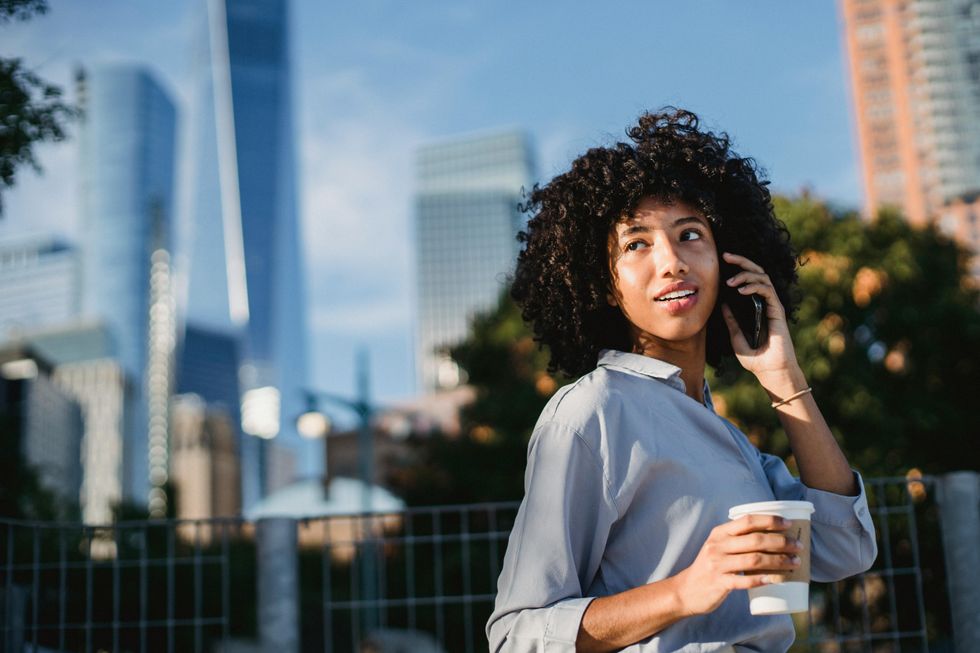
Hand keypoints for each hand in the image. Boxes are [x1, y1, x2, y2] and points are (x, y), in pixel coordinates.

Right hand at [673, 514, 801, 616]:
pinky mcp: (719, 583)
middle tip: (797, 546)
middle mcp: (717, 545)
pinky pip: (744, 580)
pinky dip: (761, 579)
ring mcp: (717, 564)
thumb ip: (737, 539)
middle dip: (781, 542)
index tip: (788, 524)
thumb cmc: (710, 566)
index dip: (770, 520)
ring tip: (794, 562)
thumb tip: (772, 536)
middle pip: (755, 540)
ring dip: (778, 561)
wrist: (687, 590)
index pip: (747, 520)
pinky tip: (774, 580)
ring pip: (754, 559)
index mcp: (719, 532)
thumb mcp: (717, 546)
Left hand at [719, 252, 804, 394]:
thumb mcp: (736, 337)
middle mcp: (765, 302)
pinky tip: (741, 290)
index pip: (748, 280)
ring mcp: (772, 305)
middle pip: (757, 272)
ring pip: (762, 277)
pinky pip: (767, 290)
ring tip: (731, 282)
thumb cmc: (756, 359)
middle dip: (741, 261)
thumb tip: (722, 304)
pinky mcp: (777, 310)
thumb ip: (731, 321)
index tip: (722, 262)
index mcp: (755, 306)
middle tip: (726, 256)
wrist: (769, 371)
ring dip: (746, 275)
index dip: (737, 268)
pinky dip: (754, 286)